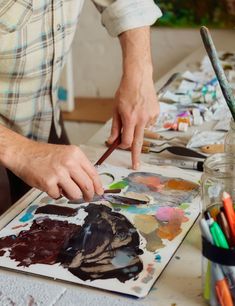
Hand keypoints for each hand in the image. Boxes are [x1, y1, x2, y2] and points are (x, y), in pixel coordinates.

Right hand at [7, 140, 102, 200]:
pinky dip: (55, 194)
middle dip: (89, 195)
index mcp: (76, 154)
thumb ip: (78, 167)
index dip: (98, 186)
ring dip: (71, 196)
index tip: (99, 193)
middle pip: (87, 185)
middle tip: (87, 199)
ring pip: (76, 194)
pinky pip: (58, 196)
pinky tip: (50, 186)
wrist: (23, 153)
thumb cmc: (43, 155)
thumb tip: (91, 184)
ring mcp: (59, 172)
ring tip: (63, 189)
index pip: (93, 173)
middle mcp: (69, 162)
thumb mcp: (65, 154)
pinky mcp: (48, 182)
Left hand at [107, 26, 158, 169]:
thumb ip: (115, 127)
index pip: (127, 141)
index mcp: (130, 118)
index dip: (122, 145)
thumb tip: (112, 141)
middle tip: (135, 166)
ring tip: (134, 113)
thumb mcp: (115, 109)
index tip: (121, 148)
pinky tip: (141, 110)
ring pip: (143, 130)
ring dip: (138, 128)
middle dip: (136, 157)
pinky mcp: (157, 113)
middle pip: (138, 143)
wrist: (139, 77)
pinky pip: (149, 123)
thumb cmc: (125, 92)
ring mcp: (151, 116)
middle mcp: (142, 119)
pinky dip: (144, 120)